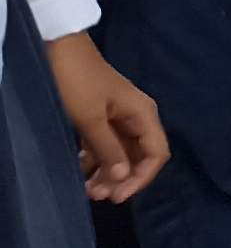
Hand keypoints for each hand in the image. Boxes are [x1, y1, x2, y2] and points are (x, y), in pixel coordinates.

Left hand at [43, 33, 162, 200]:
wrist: (58, 50)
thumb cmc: (78, 82)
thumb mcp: (90, 118)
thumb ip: (109, 149)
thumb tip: (124, 178)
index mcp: (143, 114)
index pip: (156, 154)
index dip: (141, 178)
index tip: (118, 196)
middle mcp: (136, 118)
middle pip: (139, 157)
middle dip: (121, 179)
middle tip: (96, 196)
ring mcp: (118, 118)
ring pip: (121, 154)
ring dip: (107, 173)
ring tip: (87, 190)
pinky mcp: (101, 118)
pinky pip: (105, 146)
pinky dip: (96, 161)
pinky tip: (82, 171)